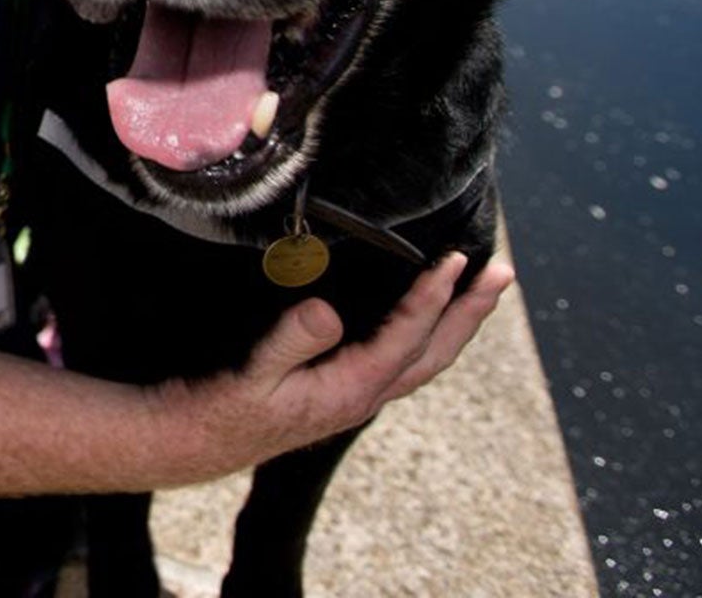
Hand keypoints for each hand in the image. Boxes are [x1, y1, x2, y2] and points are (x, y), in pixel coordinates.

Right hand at [162, 253, 512, 478]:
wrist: (200, 441)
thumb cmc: (223, 408)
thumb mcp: (251, 374)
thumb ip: (290, 342)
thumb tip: (328, 312)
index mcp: (350, 390)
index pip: (407, 338)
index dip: (433, 298)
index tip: (454, 262)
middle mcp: (364, 395)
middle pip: (435, 352)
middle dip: (471, 312)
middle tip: (502, 272)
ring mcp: (357, 395)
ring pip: (425, 358)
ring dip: (457, 322)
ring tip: (481, 288)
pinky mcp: (343, 389)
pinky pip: (402, 360)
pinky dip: (426, 333)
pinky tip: (425, 317)